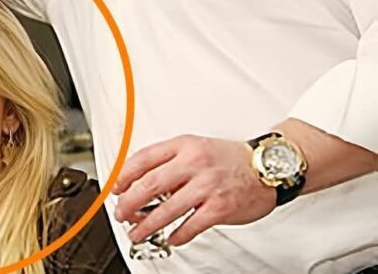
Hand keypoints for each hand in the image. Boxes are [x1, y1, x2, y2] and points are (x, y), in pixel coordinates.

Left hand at [112, 135, 275, 245]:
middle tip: (120, 213)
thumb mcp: (195, 147)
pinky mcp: (220, 207)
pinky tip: (170, 238)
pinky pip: (191, 225)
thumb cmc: (229, 159)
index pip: (142, 159)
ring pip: (166, 209)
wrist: (269, 167)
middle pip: (149, 185)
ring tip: (136, 232)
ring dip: (146, 225)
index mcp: (183, 145)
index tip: (115, 189)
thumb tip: (137, 178)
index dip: (123, 176)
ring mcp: (207, 186)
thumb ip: (168, 160)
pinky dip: (177, 235)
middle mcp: (194, 163)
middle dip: (128, 203)